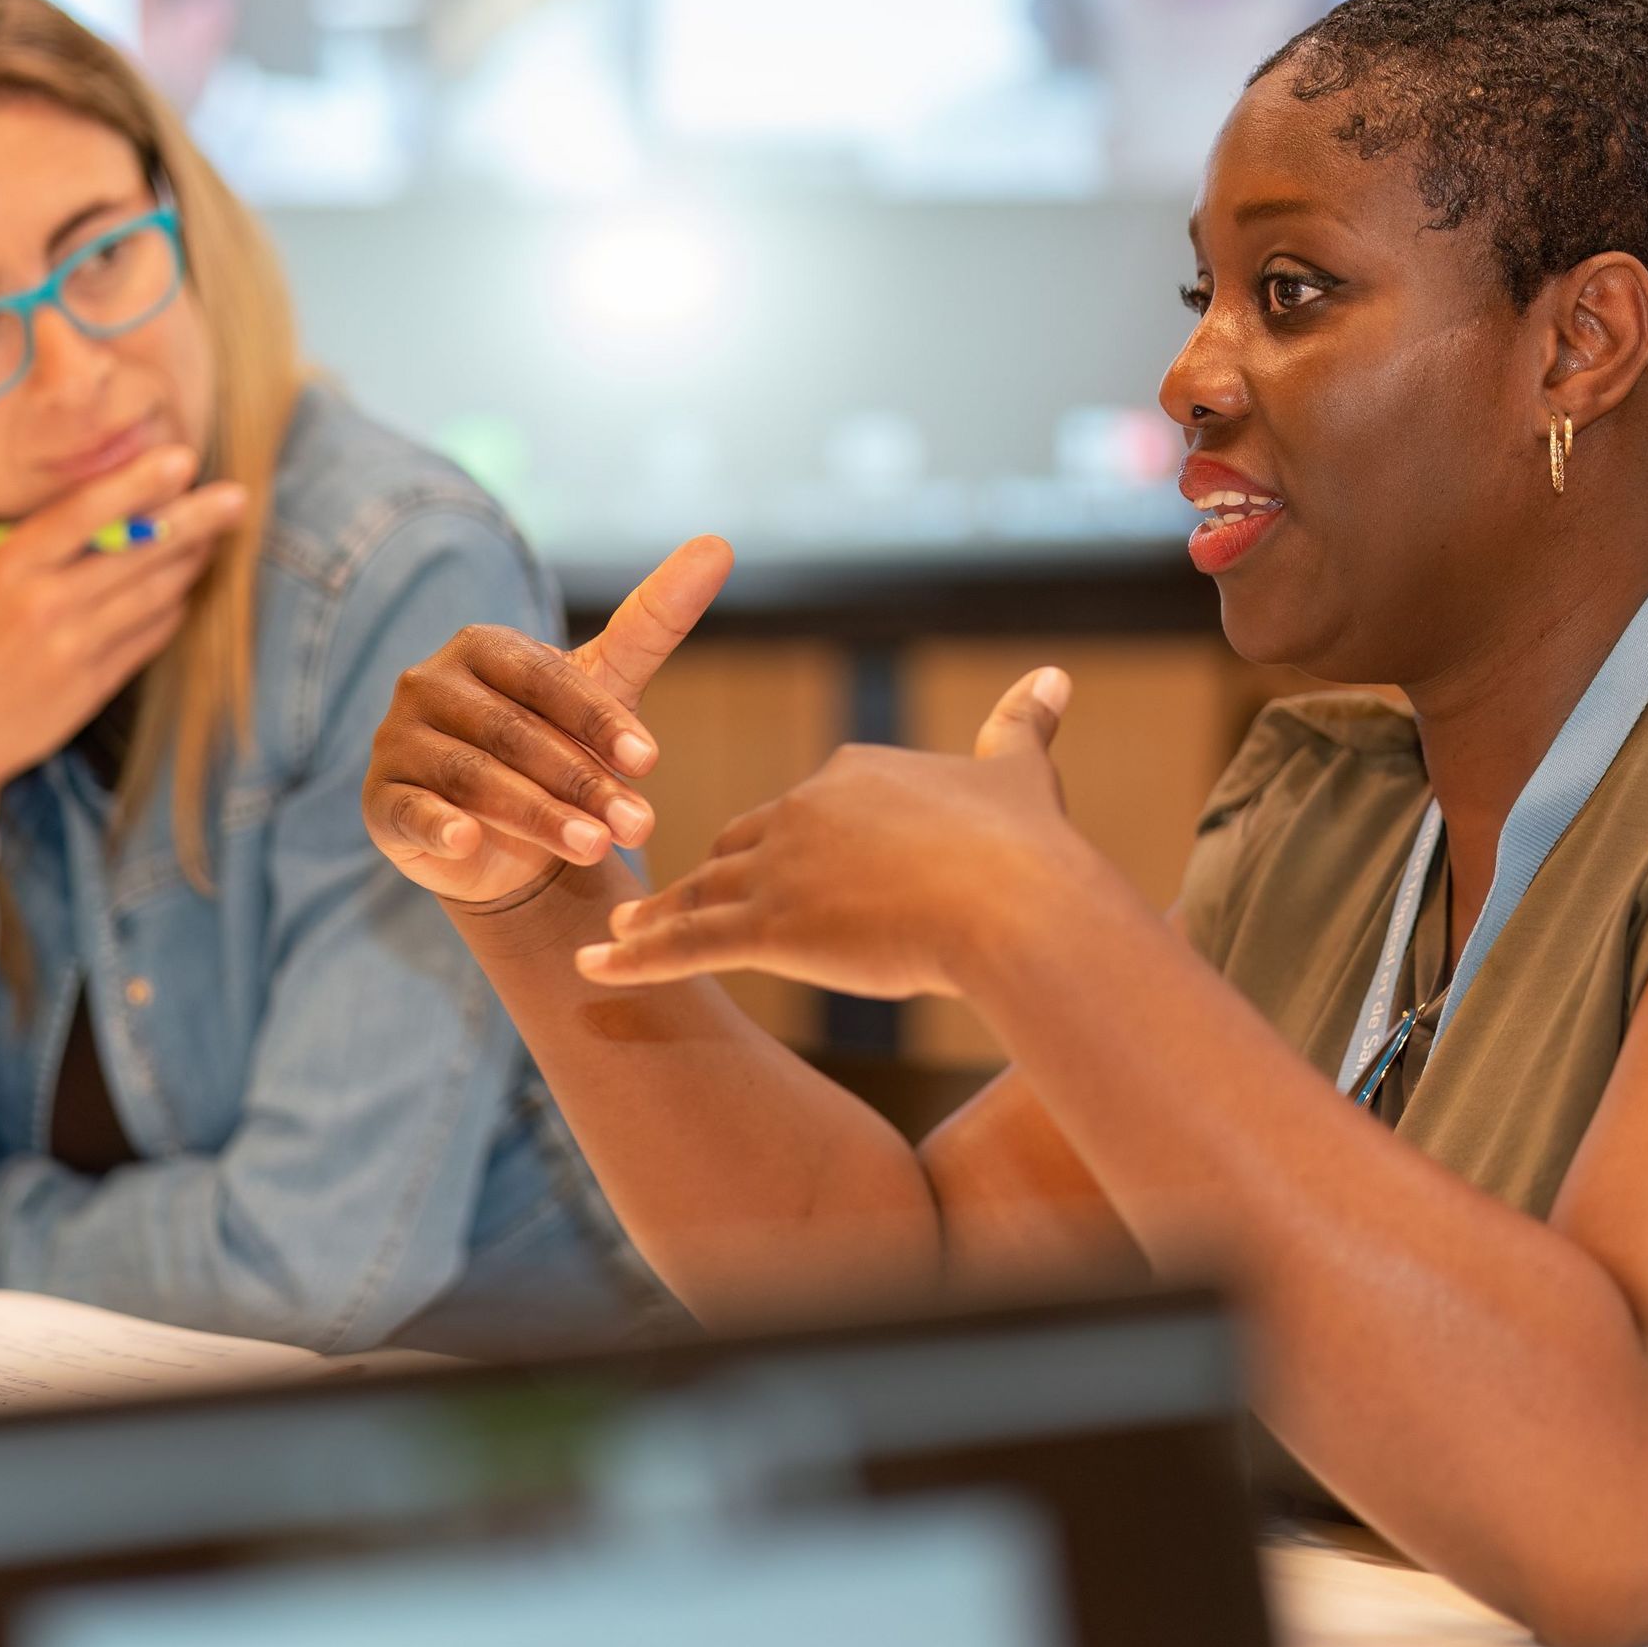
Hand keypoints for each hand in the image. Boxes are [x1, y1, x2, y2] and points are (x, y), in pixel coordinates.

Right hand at [0, 445, 246, 905]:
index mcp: (7, 568)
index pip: (84, 514)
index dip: (137, 484)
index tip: (182, 460)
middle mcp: (46, 603)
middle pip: (138, 550)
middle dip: (194, 521)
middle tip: (236, 497)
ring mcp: (76, 647)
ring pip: (156, 593)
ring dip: (192, 562)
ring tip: (217, 536)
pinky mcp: (98, 683)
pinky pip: (153, 635)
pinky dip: (174, 609)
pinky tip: (186, 588)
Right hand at [364, 536, 734, 905]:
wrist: (500, 837)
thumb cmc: (556, 745)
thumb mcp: (605, 687)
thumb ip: (654, 621)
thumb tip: (718, 545)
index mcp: (483, 647)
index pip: (545, 678)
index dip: (598, 720)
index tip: (650, 762)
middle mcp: (430, 683)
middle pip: (514, 733)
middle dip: (582, 782)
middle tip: (640, 826)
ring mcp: (399, 740)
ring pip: (474, 777)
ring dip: (538, 815)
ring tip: (597, 848)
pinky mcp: (381, 798)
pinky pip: (410, 808)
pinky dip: (437, 824)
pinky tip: (467, 840)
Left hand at [574, 666, 1077, 998]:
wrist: (1018, 904)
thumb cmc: (1025, 847)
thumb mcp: (1019, 775)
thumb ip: (1022, 726)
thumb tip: (1056, 674)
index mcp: (851, 774)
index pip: (796, 813)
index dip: (778, 845)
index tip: (762, 866)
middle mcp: (802, 810)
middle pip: (738, 850)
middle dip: (707, 879)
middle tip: (666, 902)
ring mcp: (779, 869)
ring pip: (700, 895)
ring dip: (655, 916)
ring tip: (618, 935)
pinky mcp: (768, 928)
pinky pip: (684, 945)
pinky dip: (633, 960)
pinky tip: (591, 972)